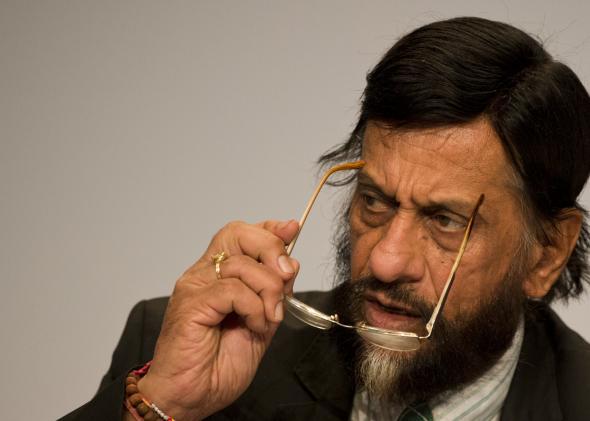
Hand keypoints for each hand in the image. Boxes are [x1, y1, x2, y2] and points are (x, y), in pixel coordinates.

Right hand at [135, 219, 299, 419]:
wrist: (190, 398)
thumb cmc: (217, 366)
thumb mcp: (261, 323)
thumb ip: (274, 294)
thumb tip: (290, 264)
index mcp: (218, 276)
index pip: (242, 235)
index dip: (269, 229)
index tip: (291, 230)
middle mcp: (204, 275)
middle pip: (237, 232)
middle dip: (270, 248)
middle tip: (284, 277)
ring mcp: (195, 286)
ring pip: (241, 263)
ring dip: (268, 289)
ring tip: (267, 318)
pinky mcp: (192, 303)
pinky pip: (233, 289)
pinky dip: (253, 307)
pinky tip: (252, 325)